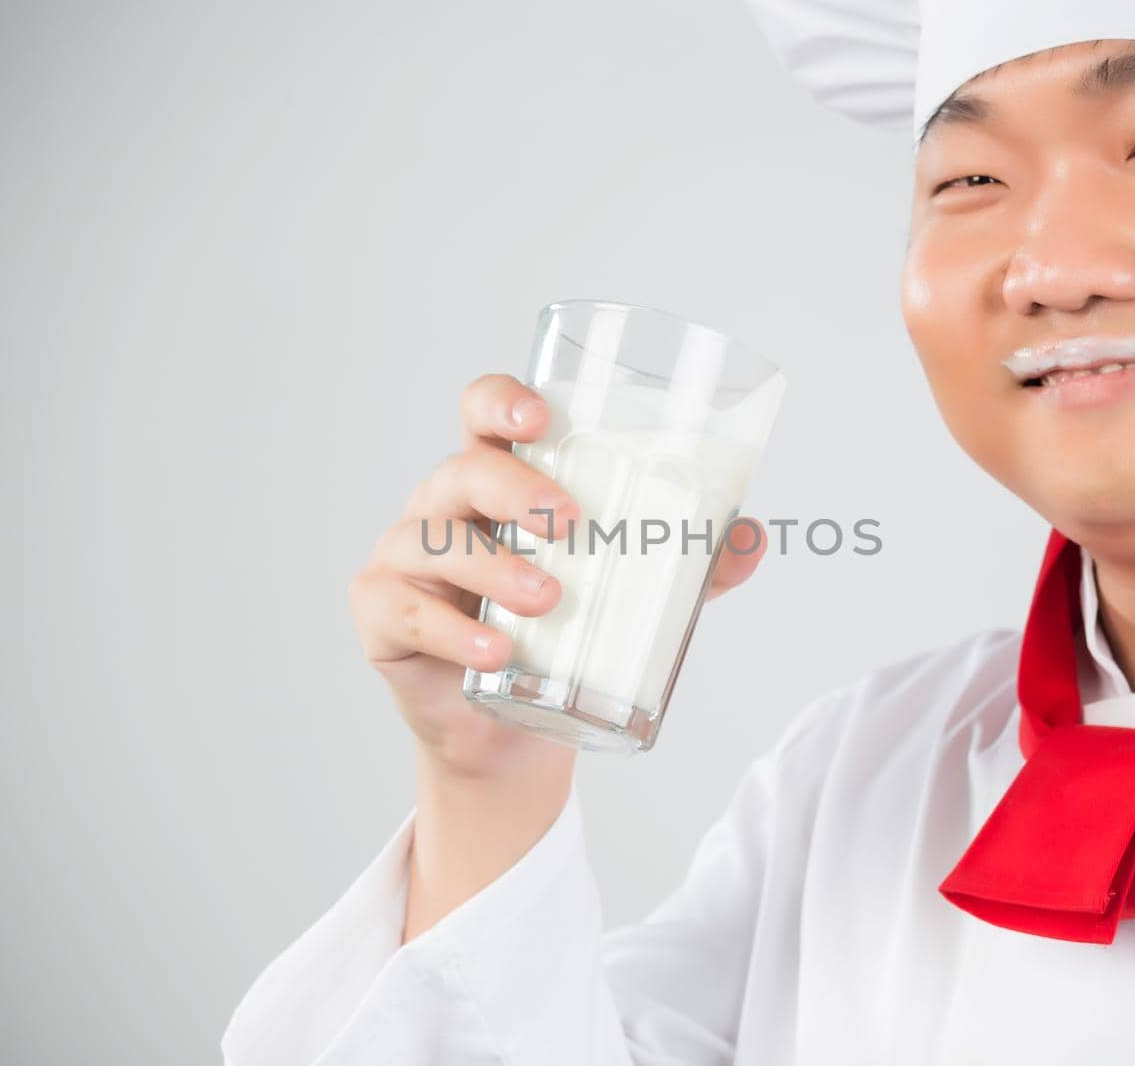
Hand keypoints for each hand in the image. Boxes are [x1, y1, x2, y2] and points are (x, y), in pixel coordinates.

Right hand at [348, 372, 769, 777]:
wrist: (512, 732)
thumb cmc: (562, 632)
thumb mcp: (630, 593)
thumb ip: (688, 565)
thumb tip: (753, 539)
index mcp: (497, 480)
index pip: (483, 413)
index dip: (502, 402)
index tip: (538, 420)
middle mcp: (443, 506)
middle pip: (464, 470)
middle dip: (515, 489)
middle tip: (570, 521)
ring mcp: (404, 557)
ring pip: (435, 540)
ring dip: (495, 566)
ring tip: (548, 600)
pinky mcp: (380, 615)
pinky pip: (406, 613)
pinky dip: (452, 631)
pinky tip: (495, 653)